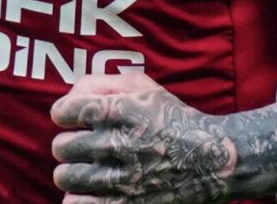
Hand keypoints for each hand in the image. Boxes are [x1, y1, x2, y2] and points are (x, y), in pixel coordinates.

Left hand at [50, 72, 237, 203]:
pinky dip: (77, 198)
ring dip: (70, 173)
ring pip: (66, 177)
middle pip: (62, 146)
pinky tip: (88, 191)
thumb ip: (101, 83)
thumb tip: (68, 99)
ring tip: (84, 170)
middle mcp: (119, 143)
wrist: (214, 160)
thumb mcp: (143, 87)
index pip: (64, 111)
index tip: (72, 120)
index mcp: (121, 110)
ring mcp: (123, 178)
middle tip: (81, 148)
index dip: (64, 115)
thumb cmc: (173, 119)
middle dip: (67, 145)